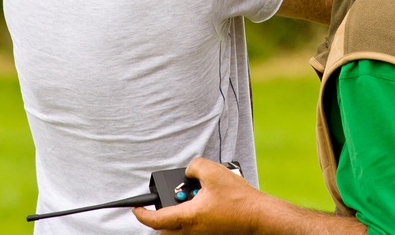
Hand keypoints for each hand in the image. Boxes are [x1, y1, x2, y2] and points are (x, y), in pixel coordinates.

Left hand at [133, 157, 260, 232]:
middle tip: (164, 203)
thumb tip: (189, 172)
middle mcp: (193, 231)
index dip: (142, 214)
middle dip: (160, 219)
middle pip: (165, 231)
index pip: (156, 221)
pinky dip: (190, 220)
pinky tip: (204, 204)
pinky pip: (192, 230)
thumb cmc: (238, 198)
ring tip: (188, 200)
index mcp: (189, 218)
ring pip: (179, 231)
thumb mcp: (213, 171)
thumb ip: (194, 166)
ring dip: (176, 218)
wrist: (258, 216)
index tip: (136, 208)